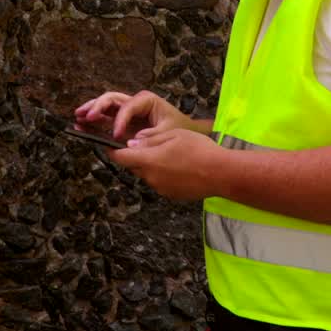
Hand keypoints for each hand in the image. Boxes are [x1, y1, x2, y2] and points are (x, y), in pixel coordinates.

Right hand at [74, 90, 193, 141]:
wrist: (185, 131)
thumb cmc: (178, 128)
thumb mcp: (169, 131)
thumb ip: (151, 137)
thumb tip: (131, 142)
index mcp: (146, 100)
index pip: (127, 107)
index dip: (120, 120)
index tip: (116, 135)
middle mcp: (134, 103)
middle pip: (111, 99)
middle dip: (97, 106)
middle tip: (86, 116)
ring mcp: (127, 112)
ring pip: (105, 106)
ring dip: (91, 110)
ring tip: (77, 117)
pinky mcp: (123, 122)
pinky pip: (106, 119)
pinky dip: (94, 121)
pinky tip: (81, 125)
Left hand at [108, 127, 223, 200]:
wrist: (221, 173)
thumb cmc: (199, 149)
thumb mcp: (173, 135)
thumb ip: (149, 140)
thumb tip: (132, 144)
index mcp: (148, 160)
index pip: (120, 157)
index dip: (112, 150)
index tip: (110, 144)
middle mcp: (150, 177)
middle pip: (134, 166)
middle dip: (137, 157)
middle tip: (150, 145)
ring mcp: (160, 188)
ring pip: (148, 174)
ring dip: (152, 166)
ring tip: (171, 156)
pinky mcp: (170, 195)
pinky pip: (160, 182)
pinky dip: (164, 175)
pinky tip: (179, 167)